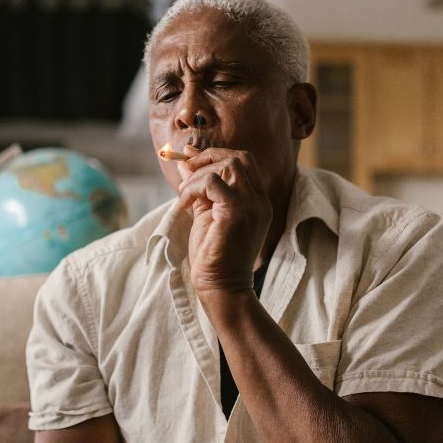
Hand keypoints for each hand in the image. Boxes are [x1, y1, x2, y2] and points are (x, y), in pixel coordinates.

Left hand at [176, 146, 271, 294]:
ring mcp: (252, 206)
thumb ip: (199, 187)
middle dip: (208, 157)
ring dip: (198, 175)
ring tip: (184, 196)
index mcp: (257, 201)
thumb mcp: (205, 213)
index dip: (216, 155)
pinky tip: (184, 204)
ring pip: (227, 166)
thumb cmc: (214, 255)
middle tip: (186, 170)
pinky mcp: (237, 213)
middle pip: (239, 158)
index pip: (244, 161)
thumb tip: (183, 162)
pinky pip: (214, 182)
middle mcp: (259, 201)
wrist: (221, 287)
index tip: (190, 160)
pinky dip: (194, 187)